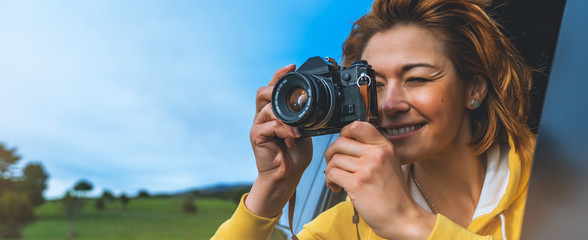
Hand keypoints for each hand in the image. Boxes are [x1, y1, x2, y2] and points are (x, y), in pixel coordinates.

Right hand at [245, 64, 312, 217]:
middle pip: (262, 92)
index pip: (273, 88)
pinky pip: (270, 125)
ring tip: (298, 131)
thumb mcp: (304, 131)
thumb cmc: (295, 156)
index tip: (292, 66)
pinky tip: (293, 138)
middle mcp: (263, 116)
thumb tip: (316, 103)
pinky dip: (284, 130)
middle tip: (291, 95)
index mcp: (274, 112)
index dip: (279, 75)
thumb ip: (304, 117)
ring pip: (268, 108)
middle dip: (276, 89)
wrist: (286, 177)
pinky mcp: (256, 136)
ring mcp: (258, 125)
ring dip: (287, 118)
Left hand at [324, 121, 434, 238]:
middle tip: (334, 165)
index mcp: (385, 147)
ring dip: (330, 171)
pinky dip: (330, 181)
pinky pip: (332, 174)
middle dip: (331, 154)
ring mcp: (367, 168)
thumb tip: (346, 143)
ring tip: (338, 180)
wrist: (403, 217)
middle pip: (340, 142)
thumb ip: (372, 151)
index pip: (358, 126)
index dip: (344, 132)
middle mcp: (376, 154)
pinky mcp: (357, 184)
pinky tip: (337, 188)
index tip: (341, 143)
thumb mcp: (389, 163)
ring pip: (334, 159)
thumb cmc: (394, 195)